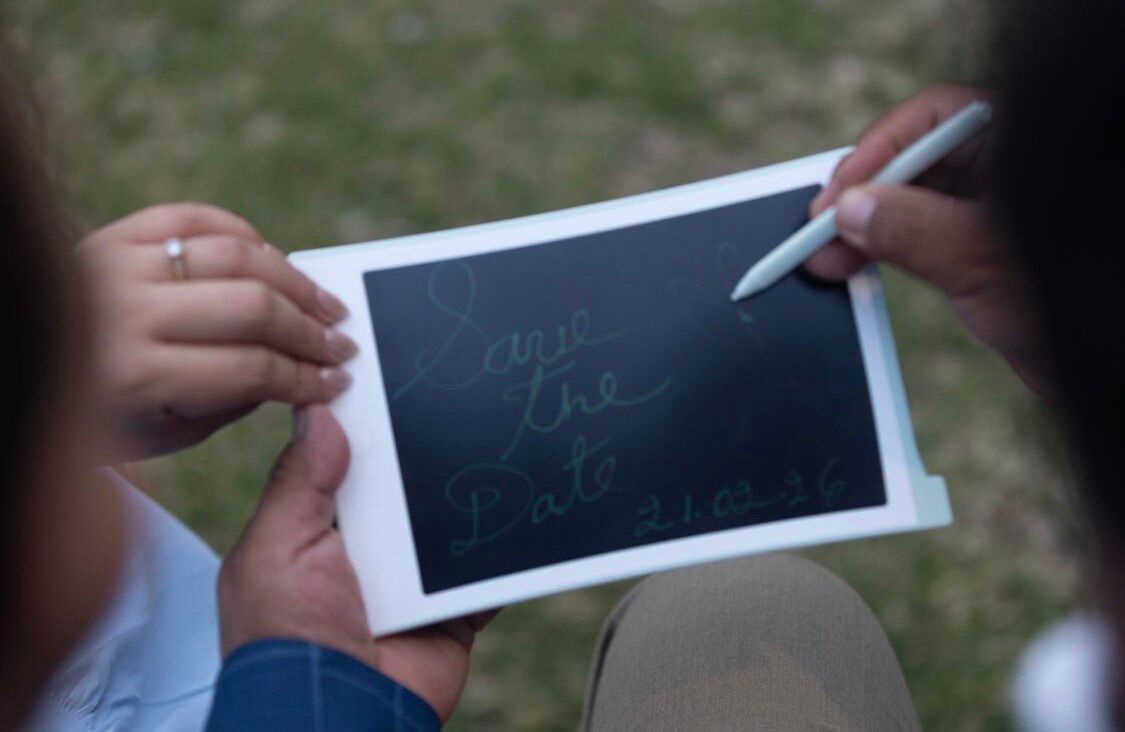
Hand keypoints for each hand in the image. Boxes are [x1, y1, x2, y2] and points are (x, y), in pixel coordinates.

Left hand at [78, 203, 357, 457]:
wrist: (28, 363)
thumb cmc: (100, 412)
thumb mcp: (164, 431)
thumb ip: (232, 401)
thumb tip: (299, 372)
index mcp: (134, 376)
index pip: (250, 369)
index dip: (305, 377)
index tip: (336, 382)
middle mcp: (125, 312)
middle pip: (252, 308)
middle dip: (310, 331)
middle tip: (341, 346)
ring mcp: (120, 263)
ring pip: (236, 256)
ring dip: (296, 280)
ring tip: (325, 304)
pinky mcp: (118, 232)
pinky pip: (198, 218)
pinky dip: (246, 236)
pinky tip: (276, 262)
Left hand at [217, 405, 492, 721]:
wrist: (337, 715)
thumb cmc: (287, 638)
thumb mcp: (278, 548)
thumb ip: (297, 481)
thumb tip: (318, 413)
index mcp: (312, 532)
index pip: (342, 464)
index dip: (364, 427)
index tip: (393, 381)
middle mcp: (362, 552)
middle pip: (402, 487)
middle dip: (424, 458)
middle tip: (461, 405)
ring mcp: (409, 582)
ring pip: (446, 522)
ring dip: (467, 499)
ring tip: (500, 445)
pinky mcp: (449, 611)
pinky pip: (483, 573)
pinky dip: (503, 551)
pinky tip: (523, 511)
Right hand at [803, 85, 1048, 391]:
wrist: (1108, 365)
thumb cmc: (1072, 303)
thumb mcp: (982, 260)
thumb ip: (912, 228)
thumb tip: (851, 209)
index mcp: (1020, 143)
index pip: (933, 117)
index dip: (877, 150)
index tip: (839, 194)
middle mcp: (1006, 166)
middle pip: (915, 158)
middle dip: (862, 194)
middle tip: (820, 231)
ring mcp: (993, 205)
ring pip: (912, 197)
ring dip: (865, 226)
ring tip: (828, 258)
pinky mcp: (980, 244)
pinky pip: (920, 230)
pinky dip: (885, 246)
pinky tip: (856, 264)